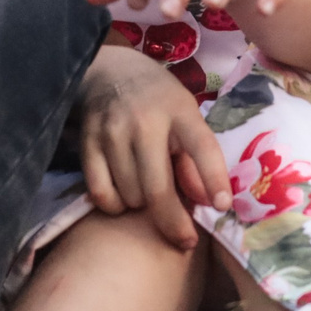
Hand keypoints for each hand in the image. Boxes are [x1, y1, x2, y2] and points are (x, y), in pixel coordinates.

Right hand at [79, 44, 231, 248]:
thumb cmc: (158, 100)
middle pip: (158, 189)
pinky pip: (101, 194)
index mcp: (179, 111)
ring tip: (148, 195)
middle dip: (173, 223)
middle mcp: (145, 121)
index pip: (202, 148)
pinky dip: (115, 206)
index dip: (214, 179)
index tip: (222, 207)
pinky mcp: (88, 142)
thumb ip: (196, 158)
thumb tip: (207, 203)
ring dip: (142, 207)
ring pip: (130, 196)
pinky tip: (124, 198)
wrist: (111, 72)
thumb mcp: (186, 116)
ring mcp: (112, 132)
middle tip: (185, 239)